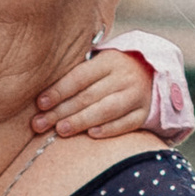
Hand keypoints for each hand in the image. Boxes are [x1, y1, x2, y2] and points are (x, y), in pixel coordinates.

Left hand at [34, 44, 166, 142]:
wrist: (154, 74)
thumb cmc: (113, 73)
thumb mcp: (99, 64)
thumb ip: (78, 75)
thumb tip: (42, 98)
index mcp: (109, 60)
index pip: (80, 77)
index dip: (59, 90)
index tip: (40, 103)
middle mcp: (124, 76)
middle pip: (89, 96)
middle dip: (62, 111)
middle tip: (40, 124)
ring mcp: (136, 95)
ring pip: (107, 109)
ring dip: (81, 121)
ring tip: (60, 130)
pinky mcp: (145, 113)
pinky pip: (127, 123)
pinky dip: (110, 129)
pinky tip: (92, 135)